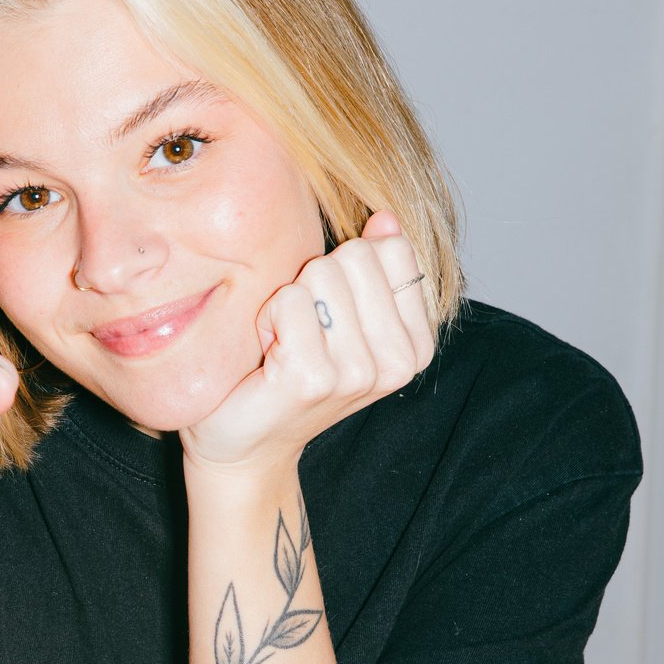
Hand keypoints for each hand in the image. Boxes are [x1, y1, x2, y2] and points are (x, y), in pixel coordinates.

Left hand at [180, 212, 434, 476]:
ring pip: (321, 273)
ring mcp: (358, 372)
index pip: (393, 250)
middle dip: (316, 280)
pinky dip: (267, 317)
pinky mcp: (314, 377)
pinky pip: (290, 299)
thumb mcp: (345, 315)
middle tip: (302, 330)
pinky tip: (268, 355)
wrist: (247, 444)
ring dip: (289, 301)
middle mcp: (397, 362)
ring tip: (284, 343)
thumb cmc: (290, 371)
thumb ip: (373, 268)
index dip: (348, 267)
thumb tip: (384, 219)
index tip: (331, 313)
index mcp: (415, 344)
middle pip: (356, 256)